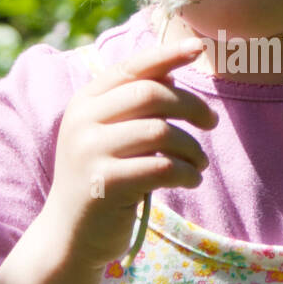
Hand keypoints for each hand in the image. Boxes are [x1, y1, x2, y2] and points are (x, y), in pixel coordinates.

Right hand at [41, 38, 217, 269]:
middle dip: (192, 106)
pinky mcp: (105, 184)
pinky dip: (186, 172)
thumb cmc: (102, 179)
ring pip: (162, 131)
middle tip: (212, 123)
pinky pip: (162, 167)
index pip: (133, 68)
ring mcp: (91, 152)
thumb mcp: (109, 136)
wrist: (70, 236)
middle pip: (152, 95)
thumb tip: (173, 77)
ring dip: (192, 148)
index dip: (167, 55)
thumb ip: (134, 107)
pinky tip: (190, 180)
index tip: (198, 47)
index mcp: (85, 102)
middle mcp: (83, 121)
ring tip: (199, 163)